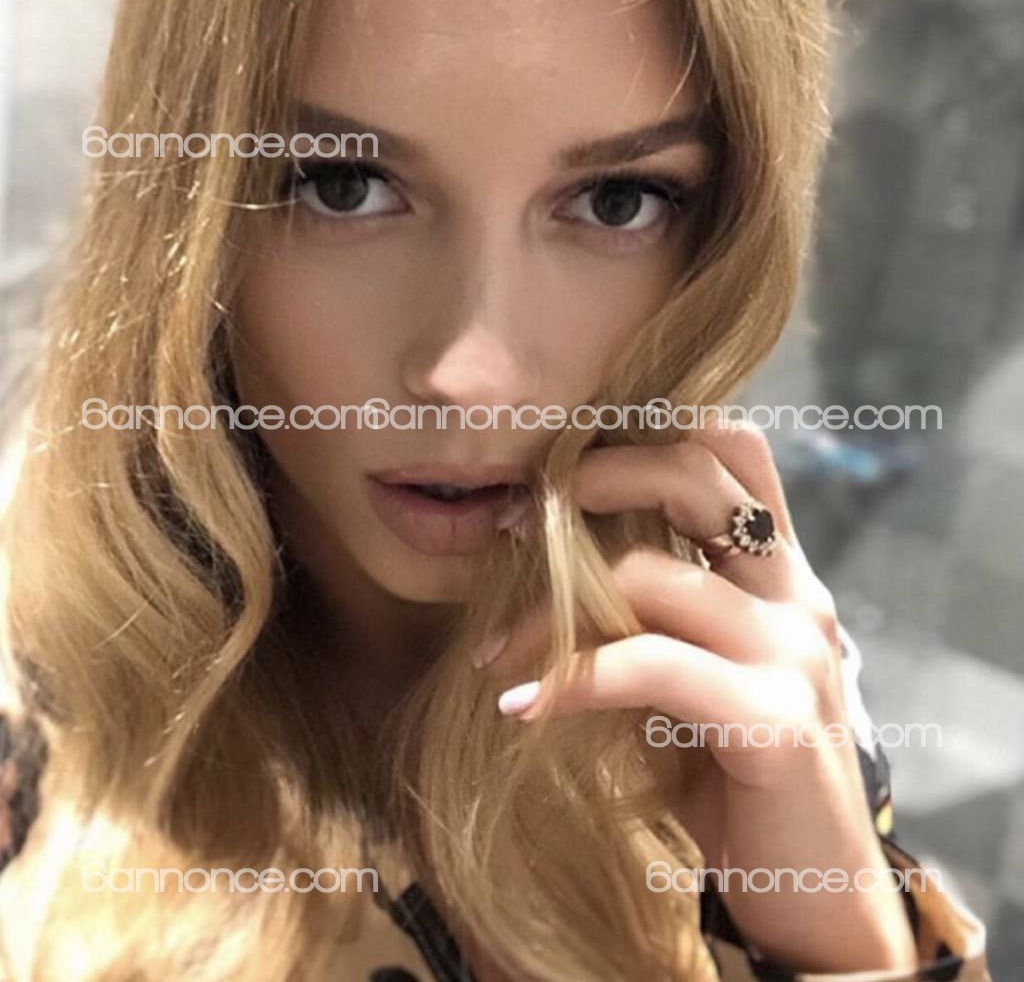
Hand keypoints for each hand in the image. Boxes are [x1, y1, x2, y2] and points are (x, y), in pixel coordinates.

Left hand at [476, 420, 917, 972]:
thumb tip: (552, 565)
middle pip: (697, 473)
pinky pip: (650, 665)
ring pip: (652, 574)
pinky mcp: (775, 717)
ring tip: (493, 650)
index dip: (647, 436)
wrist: (812, 891)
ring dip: (550, 609)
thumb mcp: (699, 671)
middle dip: (596, 478)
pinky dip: (571, 680)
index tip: (561, 471)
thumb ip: (658, 611)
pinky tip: (520, 707)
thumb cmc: (736, 773)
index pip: (732, 448)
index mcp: (781, 571)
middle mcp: (797, 593)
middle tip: (518, 521)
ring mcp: (793, 650)